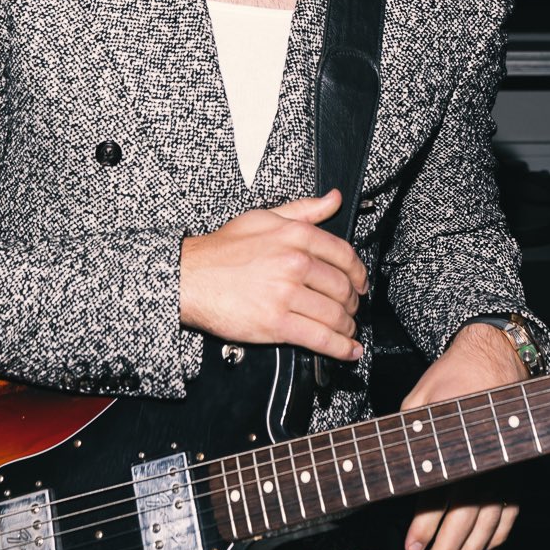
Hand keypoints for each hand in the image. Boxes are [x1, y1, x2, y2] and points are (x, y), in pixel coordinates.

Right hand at [179, 188, 367, 361]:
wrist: (188, 277)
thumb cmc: (221, 250)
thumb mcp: (263, 219)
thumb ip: (304, 210)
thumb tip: (333, 199)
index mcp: (295, 235)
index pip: (344, 255)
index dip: (359, 273)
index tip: (361, 283)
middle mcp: (294, 262)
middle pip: (342, 287)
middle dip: (353, 303)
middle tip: (352, 309)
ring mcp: (286, 294)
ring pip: (334, 314)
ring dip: (348, 327)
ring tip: (348, 330)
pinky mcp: (277, 323)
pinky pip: (320, 338)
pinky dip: (340, 348)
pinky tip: (348, 350)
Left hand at [401, 322, 526, 549]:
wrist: (497, 355)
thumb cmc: (457, 374)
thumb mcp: (420, 397)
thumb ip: (408, 433)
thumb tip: (391, 463)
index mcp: (461, 445)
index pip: (441, 496)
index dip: (425, 525)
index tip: (412, 546)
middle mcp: (487, 461)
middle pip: (468, 517)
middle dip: (446, 549)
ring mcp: (506, 467)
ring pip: (491, 520)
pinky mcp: (517, 468)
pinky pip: (511, 510)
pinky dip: (498, 534)